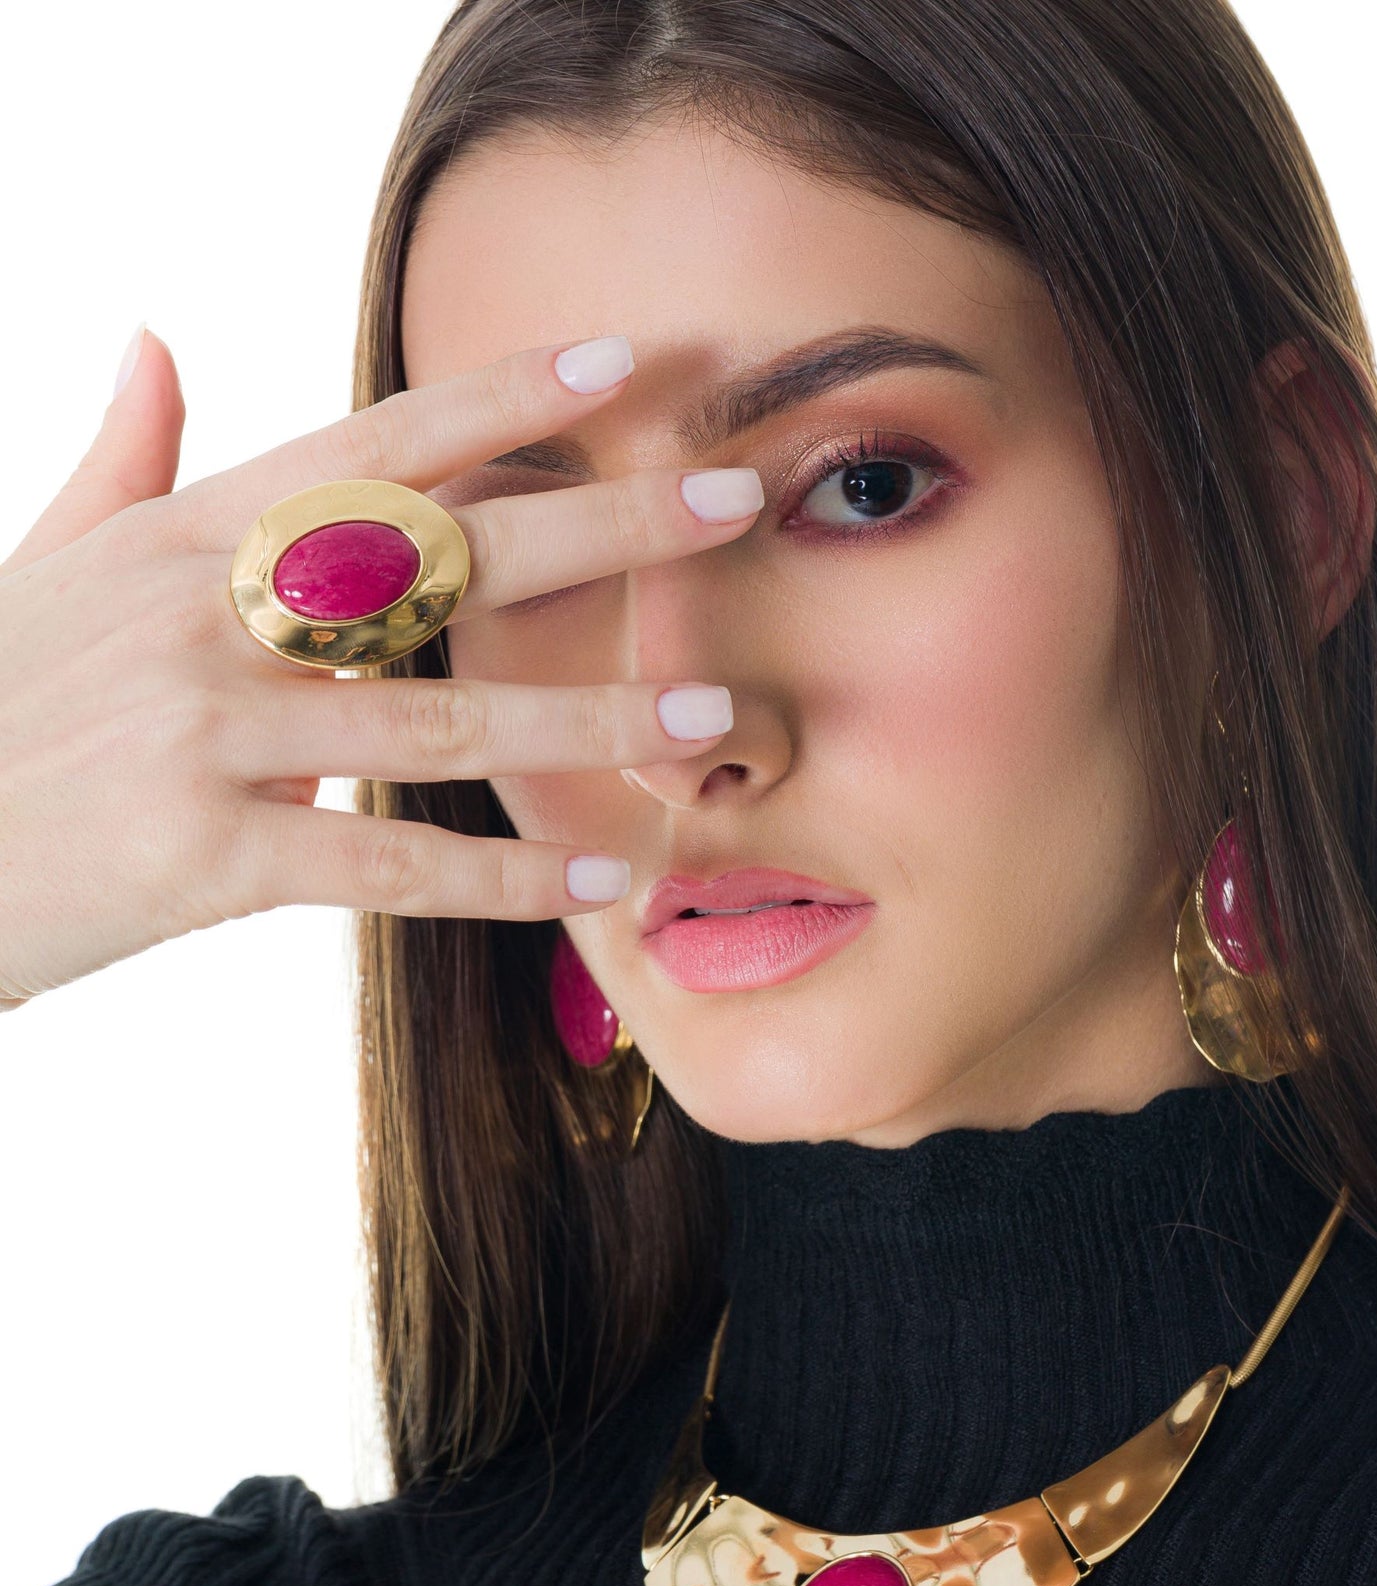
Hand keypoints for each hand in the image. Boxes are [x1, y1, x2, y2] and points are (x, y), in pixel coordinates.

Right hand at [0, 329, 758, 1009]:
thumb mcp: (45, 564)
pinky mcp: (201, 859)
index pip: (368, 447)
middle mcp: (204, 616)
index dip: (498, 399)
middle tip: (734, 503)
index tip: (618, 364)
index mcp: (183, 537)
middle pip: (437, 557)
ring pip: (432, 720)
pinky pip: (384, 870)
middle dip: (599, 525)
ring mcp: (204, 734)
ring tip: (705, 719)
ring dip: (584, 719)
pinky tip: (604, 878)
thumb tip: (158, 340)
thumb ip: (126, 460)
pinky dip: (501, 880)